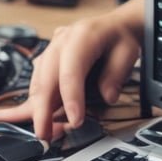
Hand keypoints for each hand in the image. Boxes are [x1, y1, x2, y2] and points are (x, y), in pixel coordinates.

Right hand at [0, 0, 144, 139]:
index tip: (76, 121)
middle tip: (45, 133)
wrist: (115, 26)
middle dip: (43, 110)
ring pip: (38, 82)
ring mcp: (51, 50)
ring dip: (38, 108)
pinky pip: (38, 82)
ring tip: (45, 130)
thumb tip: (107, 96)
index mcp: (81, 36)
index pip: (71, 72)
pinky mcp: (48, 60)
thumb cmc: (120, 38)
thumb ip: (116, 76)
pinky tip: (35, 116)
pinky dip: (38, 101)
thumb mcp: (127, 53)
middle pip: (46, 78)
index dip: (71, 98)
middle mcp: (61, 42)